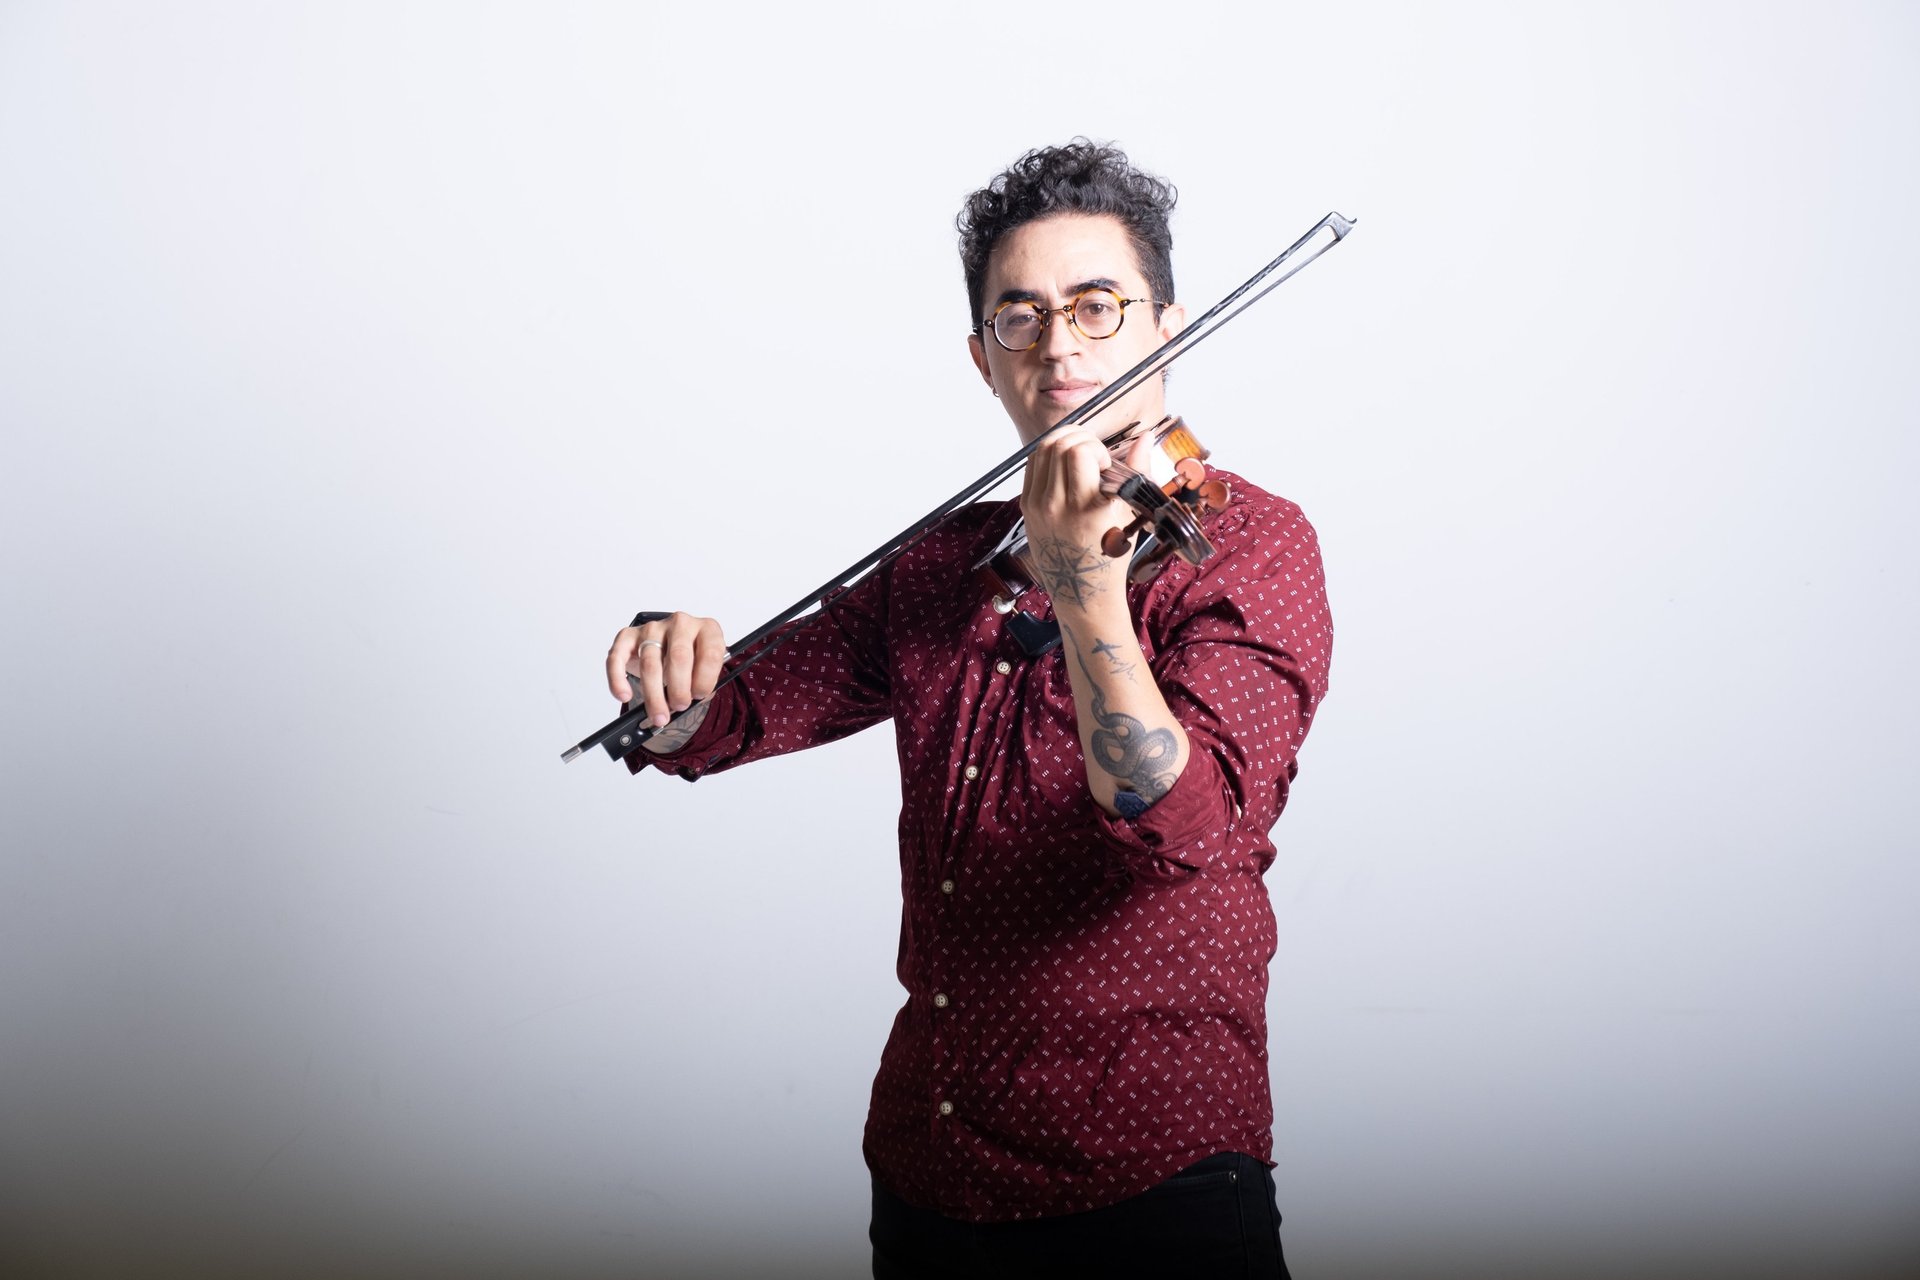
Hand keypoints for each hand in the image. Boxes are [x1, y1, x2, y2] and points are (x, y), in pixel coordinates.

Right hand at [606, 612, 726, 746]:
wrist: (671, 646)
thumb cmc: (693, 660)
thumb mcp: (706, 670)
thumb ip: (702, 684)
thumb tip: (688, 703)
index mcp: (707, 630)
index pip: (710, 654)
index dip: (704, 680)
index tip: (699, 696)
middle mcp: (681, 624)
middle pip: (678, 657)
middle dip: (679, 689)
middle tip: (679, 706)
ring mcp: (653, 628)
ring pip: (650, 663)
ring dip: (653, 694)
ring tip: (659, 714)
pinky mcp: (628, 636)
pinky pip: (617, 657)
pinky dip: (618, 680)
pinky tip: (624, 695)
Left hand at [1019, 426, 1135, 610]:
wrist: (1081, 589)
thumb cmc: (1109, 555)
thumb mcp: (1128, 514)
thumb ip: (1136, 471)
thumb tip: (1144, 438)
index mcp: (1087, 508)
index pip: (1079, 452)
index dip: (1096, 447)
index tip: (1106, 463)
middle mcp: (1057, 505)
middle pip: (1058, 445)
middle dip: (1080, 438)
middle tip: (1094, 453)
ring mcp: (1038, 506)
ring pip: (1042, 450)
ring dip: (1063, 443)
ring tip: (1080, 456)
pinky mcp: (1026, 507)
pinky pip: (1032, 466)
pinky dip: (1048, 456)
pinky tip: (1064, 467)